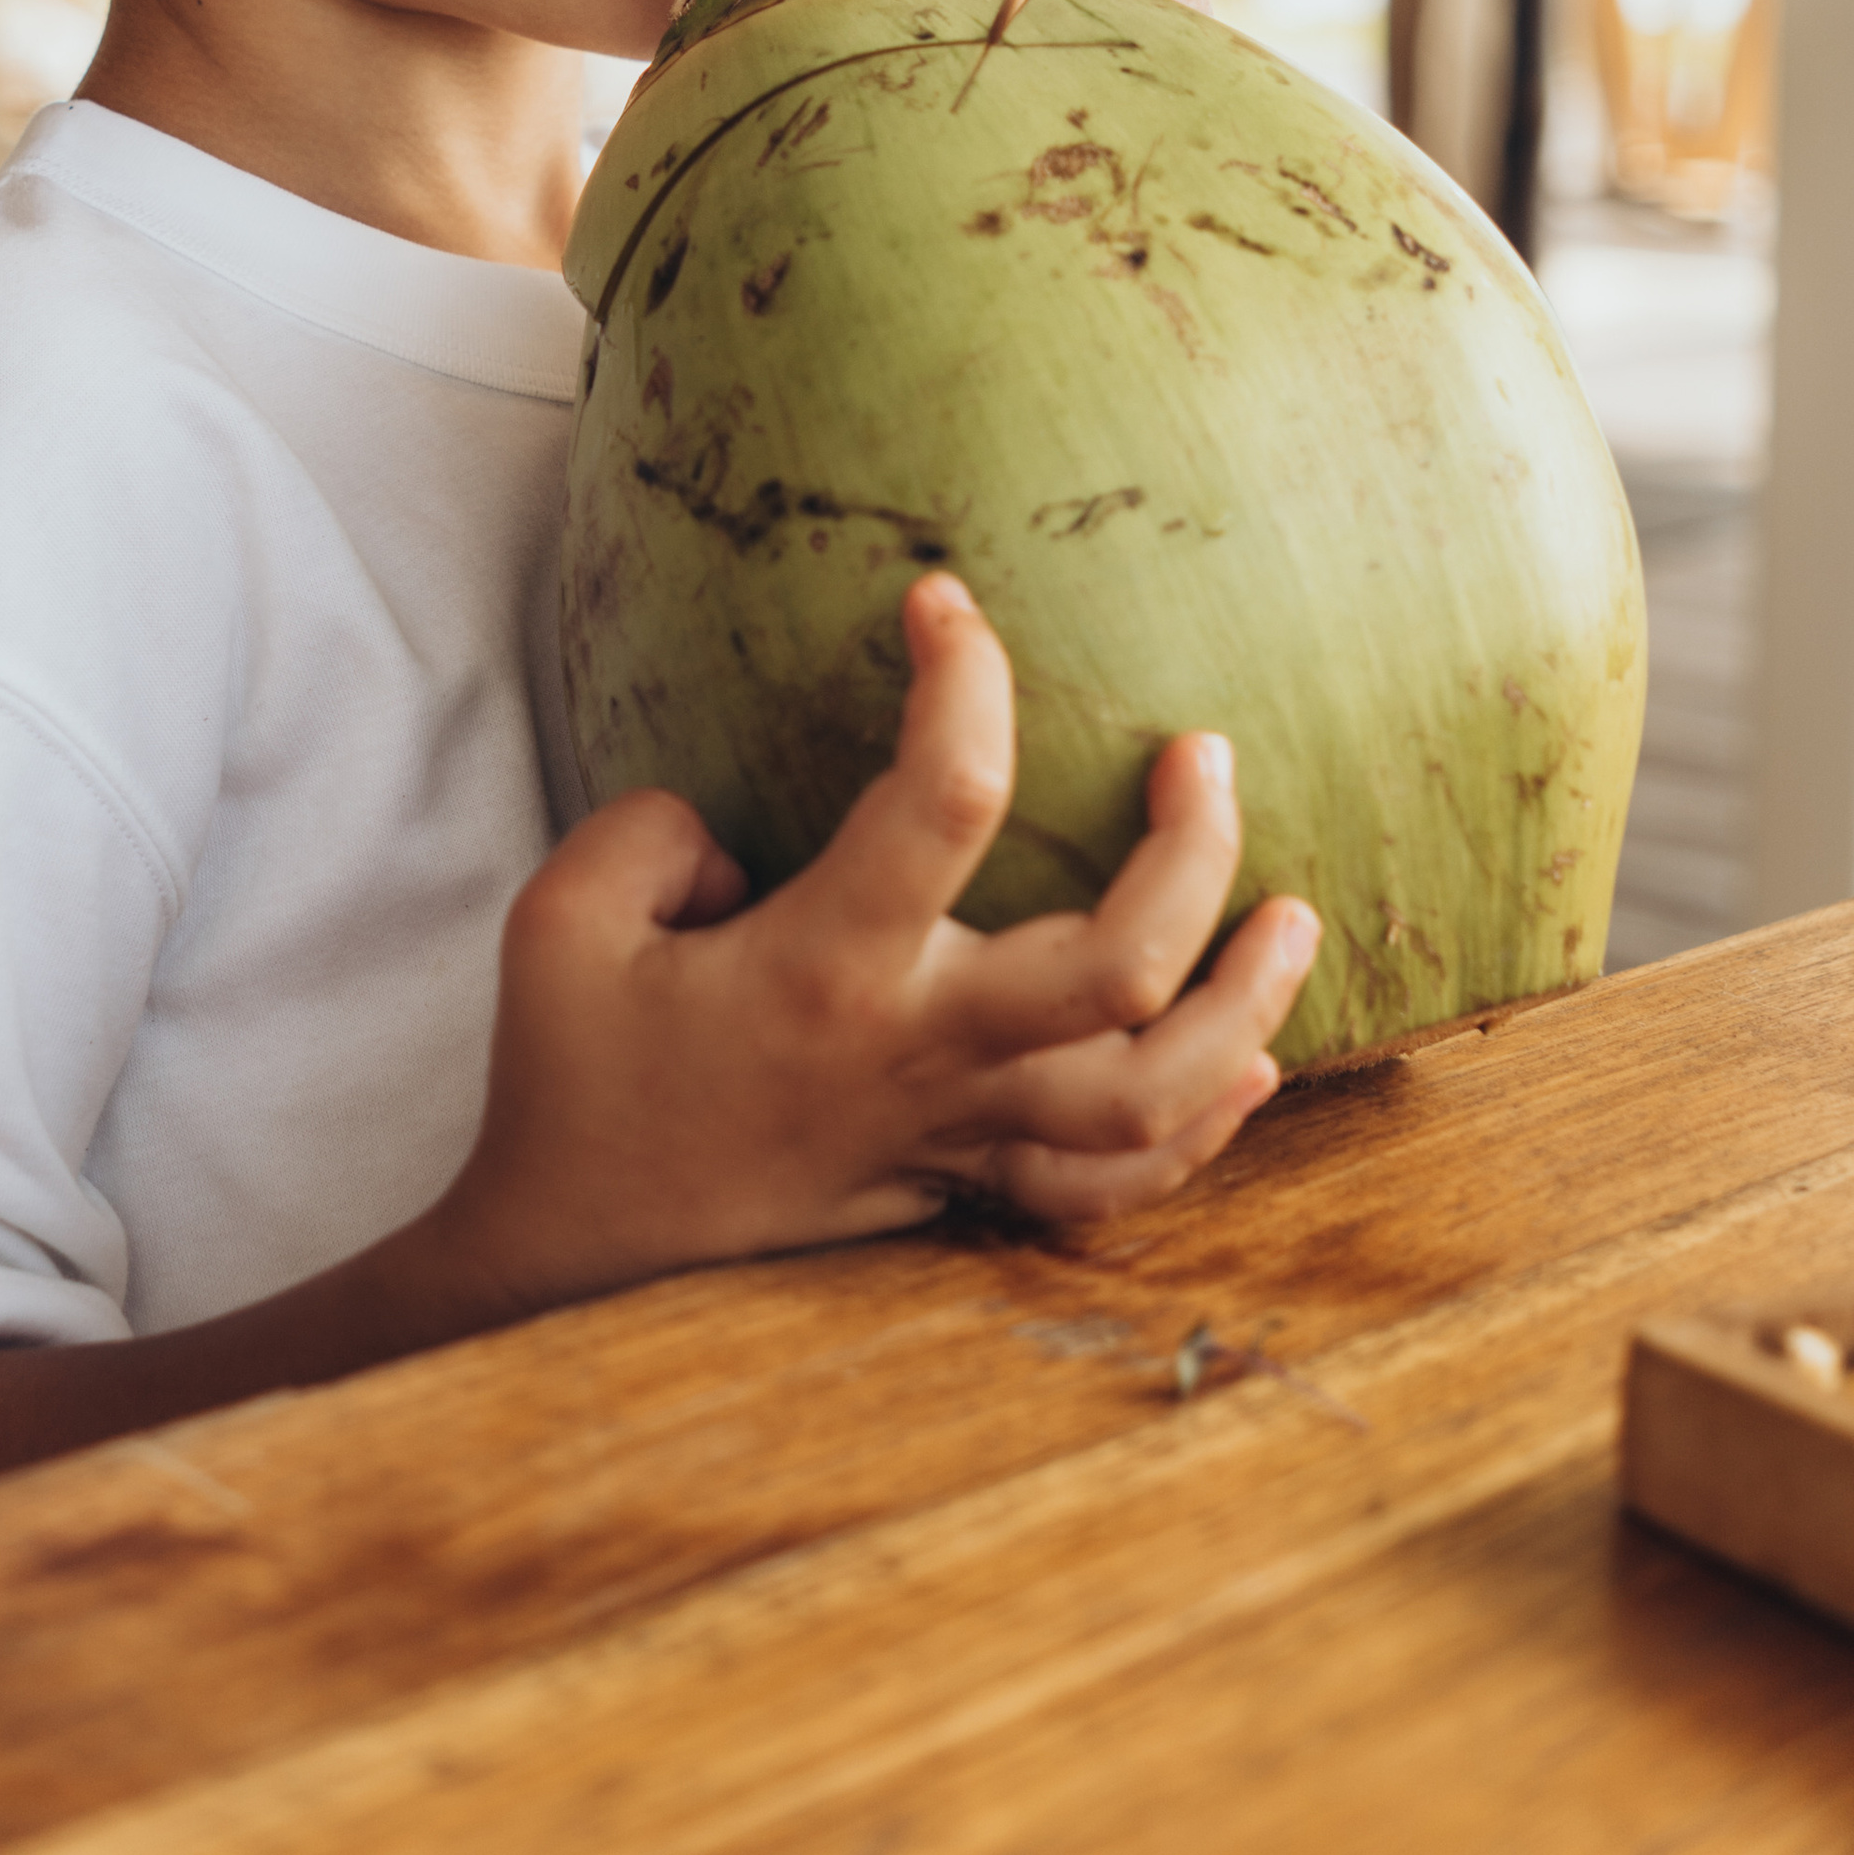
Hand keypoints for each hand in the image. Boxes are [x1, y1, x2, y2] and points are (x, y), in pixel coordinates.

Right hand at [431, 576, 1320, 1313]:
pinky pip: (1112, 1188)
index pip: (942, 799)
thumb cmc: (571, 1076)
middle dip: (1192, 850)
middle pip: (1117, 964)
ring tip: (1292, 915)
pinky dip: (1199, 1134)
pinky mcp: (957, 1192)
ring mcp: (953, 1135)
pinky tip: (1248, 1070)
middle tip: (1201, 752)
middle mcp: (917, 1053)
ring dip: (1246, 1003)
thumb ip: (656, 831)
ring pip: (1151, 1091)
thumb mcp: (561, 919)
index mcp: (824, 967)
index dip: (962, 677)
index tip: (945, 601)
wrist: (570, 1254)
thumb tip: (742, 828)